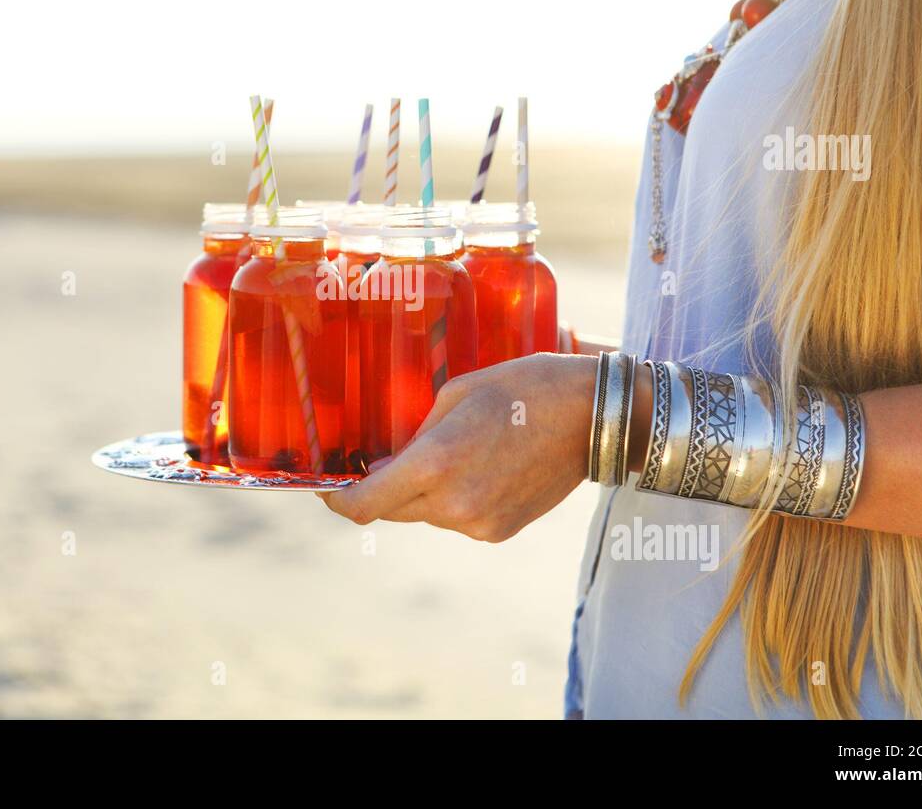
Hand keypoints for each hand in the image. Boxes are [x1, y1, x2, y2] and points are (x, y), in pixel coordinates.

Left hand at [321, 353, 597, 541]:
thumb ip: (414, 436)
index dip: (338, 500)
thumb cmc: (522, 389)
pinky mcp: (497, 532)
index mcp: (434, 464)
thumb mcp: (455, 395)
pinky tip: (478, 465)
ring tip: (452, 451)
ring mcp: (476, 524)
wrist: (593, 417)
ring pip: (424, 514)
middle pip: (391, 510)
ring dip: (422, 491)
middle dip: (381, 488)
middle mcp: (451, 503)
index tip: (329, 488)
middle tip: (383, 459)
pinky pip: (455, 519)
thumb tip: (387, 463)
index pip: (363, 505)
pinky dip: (453, 498)